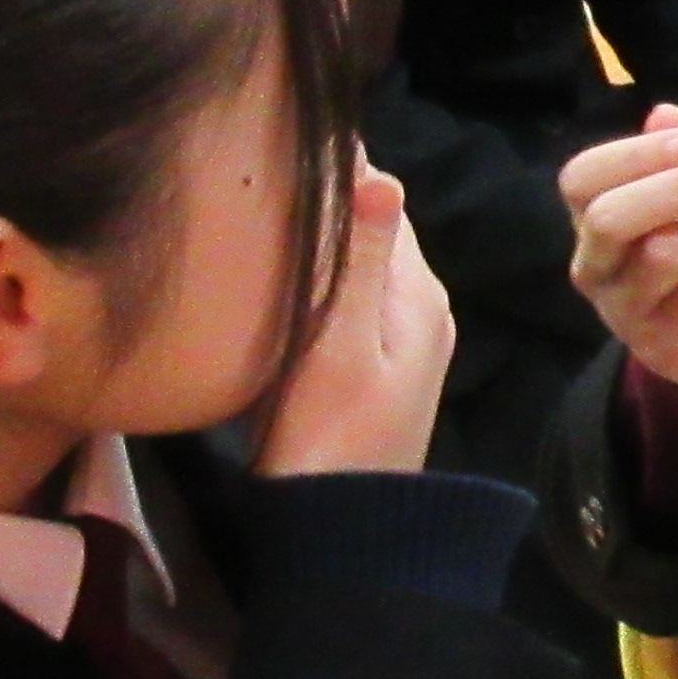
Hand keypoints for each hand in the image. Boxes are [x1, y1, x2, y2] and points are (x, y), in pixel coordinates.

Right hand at [259, 167, 456, 474]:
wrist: (337, 533)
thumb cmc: (329, 437)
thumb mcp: (340, 344)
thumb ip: (360, 261)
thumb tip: (379, 170)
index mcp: (419, 295)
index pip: (382, 199)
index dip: (334, 171)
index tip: (277, 146)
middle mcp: (421, 308)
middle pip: (371, 230)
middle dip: (325, 203)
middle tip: (256, 176)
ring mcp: (400, 340)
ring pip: (357, 265)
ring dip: (318, 244)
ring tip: (257, 217)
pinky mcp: (371, 366)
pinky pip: (347, 299)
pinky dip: (316, 282)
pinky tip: (276, 281)